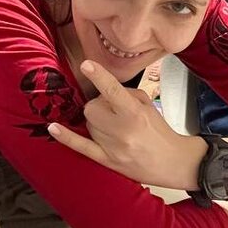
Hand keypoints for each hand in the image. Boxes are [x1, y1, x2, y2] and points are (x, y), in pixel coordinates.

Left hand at [48, 60, 202, 189]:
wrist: (173, 163)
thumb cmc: (160, 132)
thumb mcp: (148, 106)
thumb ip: (126, 94)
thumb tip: (103, 90)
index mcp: (135, 114)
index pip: (113, 91)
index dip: (98, 76)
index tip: (87, 64)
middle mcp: (123, 131)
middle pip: (92, 108)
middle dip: (98, 105)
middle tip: (112, 111)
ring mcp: (113, 148)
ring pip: (88, 123)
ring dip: (96, 121)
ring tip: (113, 127)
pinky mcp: (107, 161)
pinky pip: (81, 147)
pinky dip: (66, 137)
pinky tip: (54, 127)